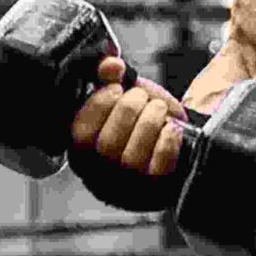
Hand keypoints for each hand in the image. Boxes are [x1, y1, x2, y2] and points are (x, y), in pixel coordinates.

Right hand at [70, 57, 188, 177]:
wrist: (175, 148)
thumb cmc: (140, 123)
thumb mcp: (122, 97)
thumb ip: (109, 77)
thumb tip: (112, 64)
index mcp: (82, 152)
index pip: (80, 134)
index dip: (98, 106)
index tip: (115, 88)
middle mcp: (99, 176)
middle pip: (108, 144)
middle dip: (128, 111)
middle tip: (142, 97)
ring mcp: (127, 187)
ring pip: (132, 157)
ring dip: (149, 123)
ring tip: (158, 109)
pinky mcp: (155, 191)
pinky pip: (159, 167)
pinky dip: (168, 141)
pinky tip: (173, 128)